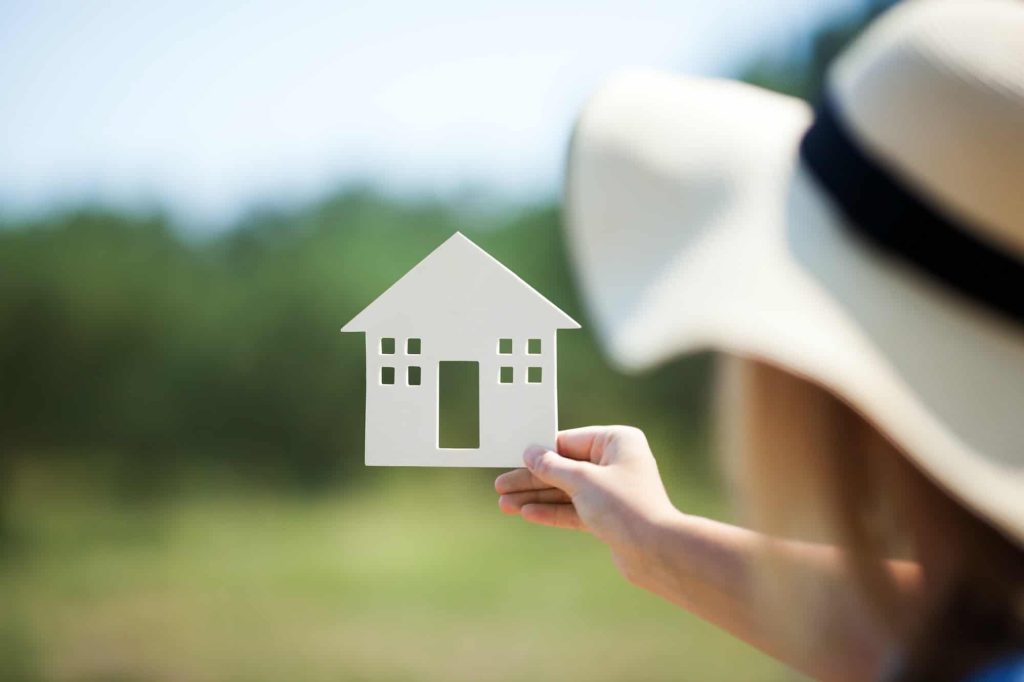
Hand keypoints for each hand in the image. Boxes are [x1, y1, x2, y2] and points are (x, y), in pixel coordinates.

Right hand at [494, 425, 679, 583]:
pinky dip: (551, 512)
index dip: (538, 452)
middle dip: (531, 479)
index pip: (568, 441)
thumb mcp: (582, 481)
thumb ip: (552, 466)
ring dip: (536, 498)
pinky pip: (574, 509)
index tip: (512, 458)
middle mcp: (616, 462)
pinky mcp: (608, 516)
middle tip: (500, 487)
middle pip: (564, 467)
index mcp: (618, 441)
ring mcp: (612, 490)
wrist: (657, 553)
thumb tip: (531, 453)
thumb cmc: (625, 507)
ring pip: (566, 491)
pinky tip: (527, 513)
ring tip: (505, 505)